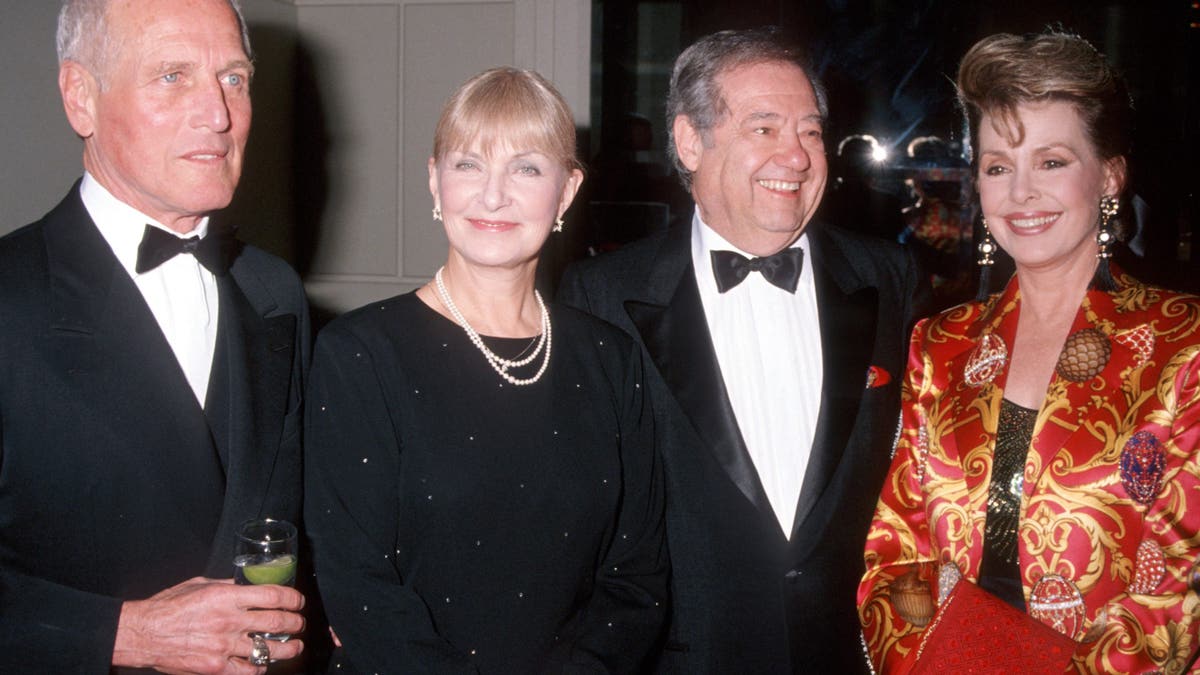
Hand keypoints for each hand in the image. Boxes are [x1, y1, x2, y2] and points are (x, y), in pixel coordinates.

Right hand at [113, 577, 305, 673]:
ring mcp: (223, 647)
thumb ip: (228, 585)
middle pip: (276, 622)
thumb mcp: (200, 585)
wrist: (144, 634)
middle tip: (299, 623)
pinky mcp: (216, 668)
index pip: (272, 595)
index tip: (298, 601)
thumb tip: (250, 584)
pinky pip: (248, 670)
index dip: (293, 598)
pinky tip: (264, 663)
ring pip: (268, 649)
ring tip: (295, 646)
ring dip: (288, 648)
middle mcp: (228, 621)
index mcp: (225, 597)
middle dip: (295, 623)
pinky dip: (261, 667)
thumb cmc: (168, 607)